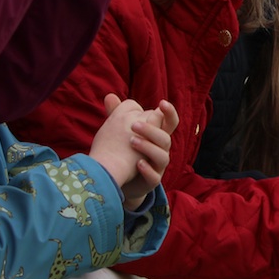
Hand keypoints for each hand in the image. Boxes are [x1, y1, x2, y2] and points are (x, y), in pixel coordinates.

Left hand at [90, 94, 178, 210]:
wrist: (119, 181)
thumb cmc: (124, 153)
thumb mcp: (122, 133)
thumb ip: (117, 115)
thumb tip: (109, 96)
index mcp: (155, 136)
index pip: (169, 122)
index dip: (169, 113)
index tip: (161, 103)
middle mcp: (160, 150)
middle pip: (166, 138)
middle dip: (152, 130)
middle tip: (134, 125)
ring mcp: (157, 167)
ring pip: (162, 157)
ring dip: (148, 147)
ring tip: (132, 142)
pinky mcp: (151, 181)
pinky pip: (154, 177)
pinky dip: (147, 170)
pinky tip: (137, 164)